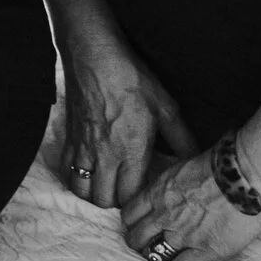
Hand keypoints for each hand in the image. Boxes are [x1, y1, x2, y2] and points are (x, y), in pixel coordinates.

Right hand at [58, 34, 198, 208]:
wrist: (94, 57)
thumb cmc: (132, 80)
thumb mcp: (167, 107)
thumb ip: (182, 138)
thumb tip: (195, 160)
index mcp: (131, 151)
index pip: (131, 196)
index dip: (139, 203)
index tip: (148, 197)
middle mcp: (105, 155)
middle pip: (104, 199)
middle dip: (116, 203)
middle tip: (128, 194)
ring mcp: (83, 147)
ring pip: (81, 189)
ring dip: (94, 194)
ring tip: (107, 188)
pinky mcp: (70, 137)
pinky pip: (66, 170)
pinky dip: (74, 178)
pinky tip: (86, 173)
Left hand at [121, 148, 260, 260]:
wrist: (245, 175)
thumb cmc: (219, 164)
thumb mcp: (182, 168)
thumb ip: (171, 185)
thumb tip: (175, 189)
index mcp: (156, 193)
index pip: (130, 214)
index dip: (133, 223)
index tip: (139, 226)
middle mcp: (164, 215)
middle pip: (137, 238)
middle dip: (140, 244)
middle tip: (148, 247)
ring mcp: (184, 235)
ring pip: (155, 256)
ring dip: (158, 259)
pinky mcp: (208, 249)